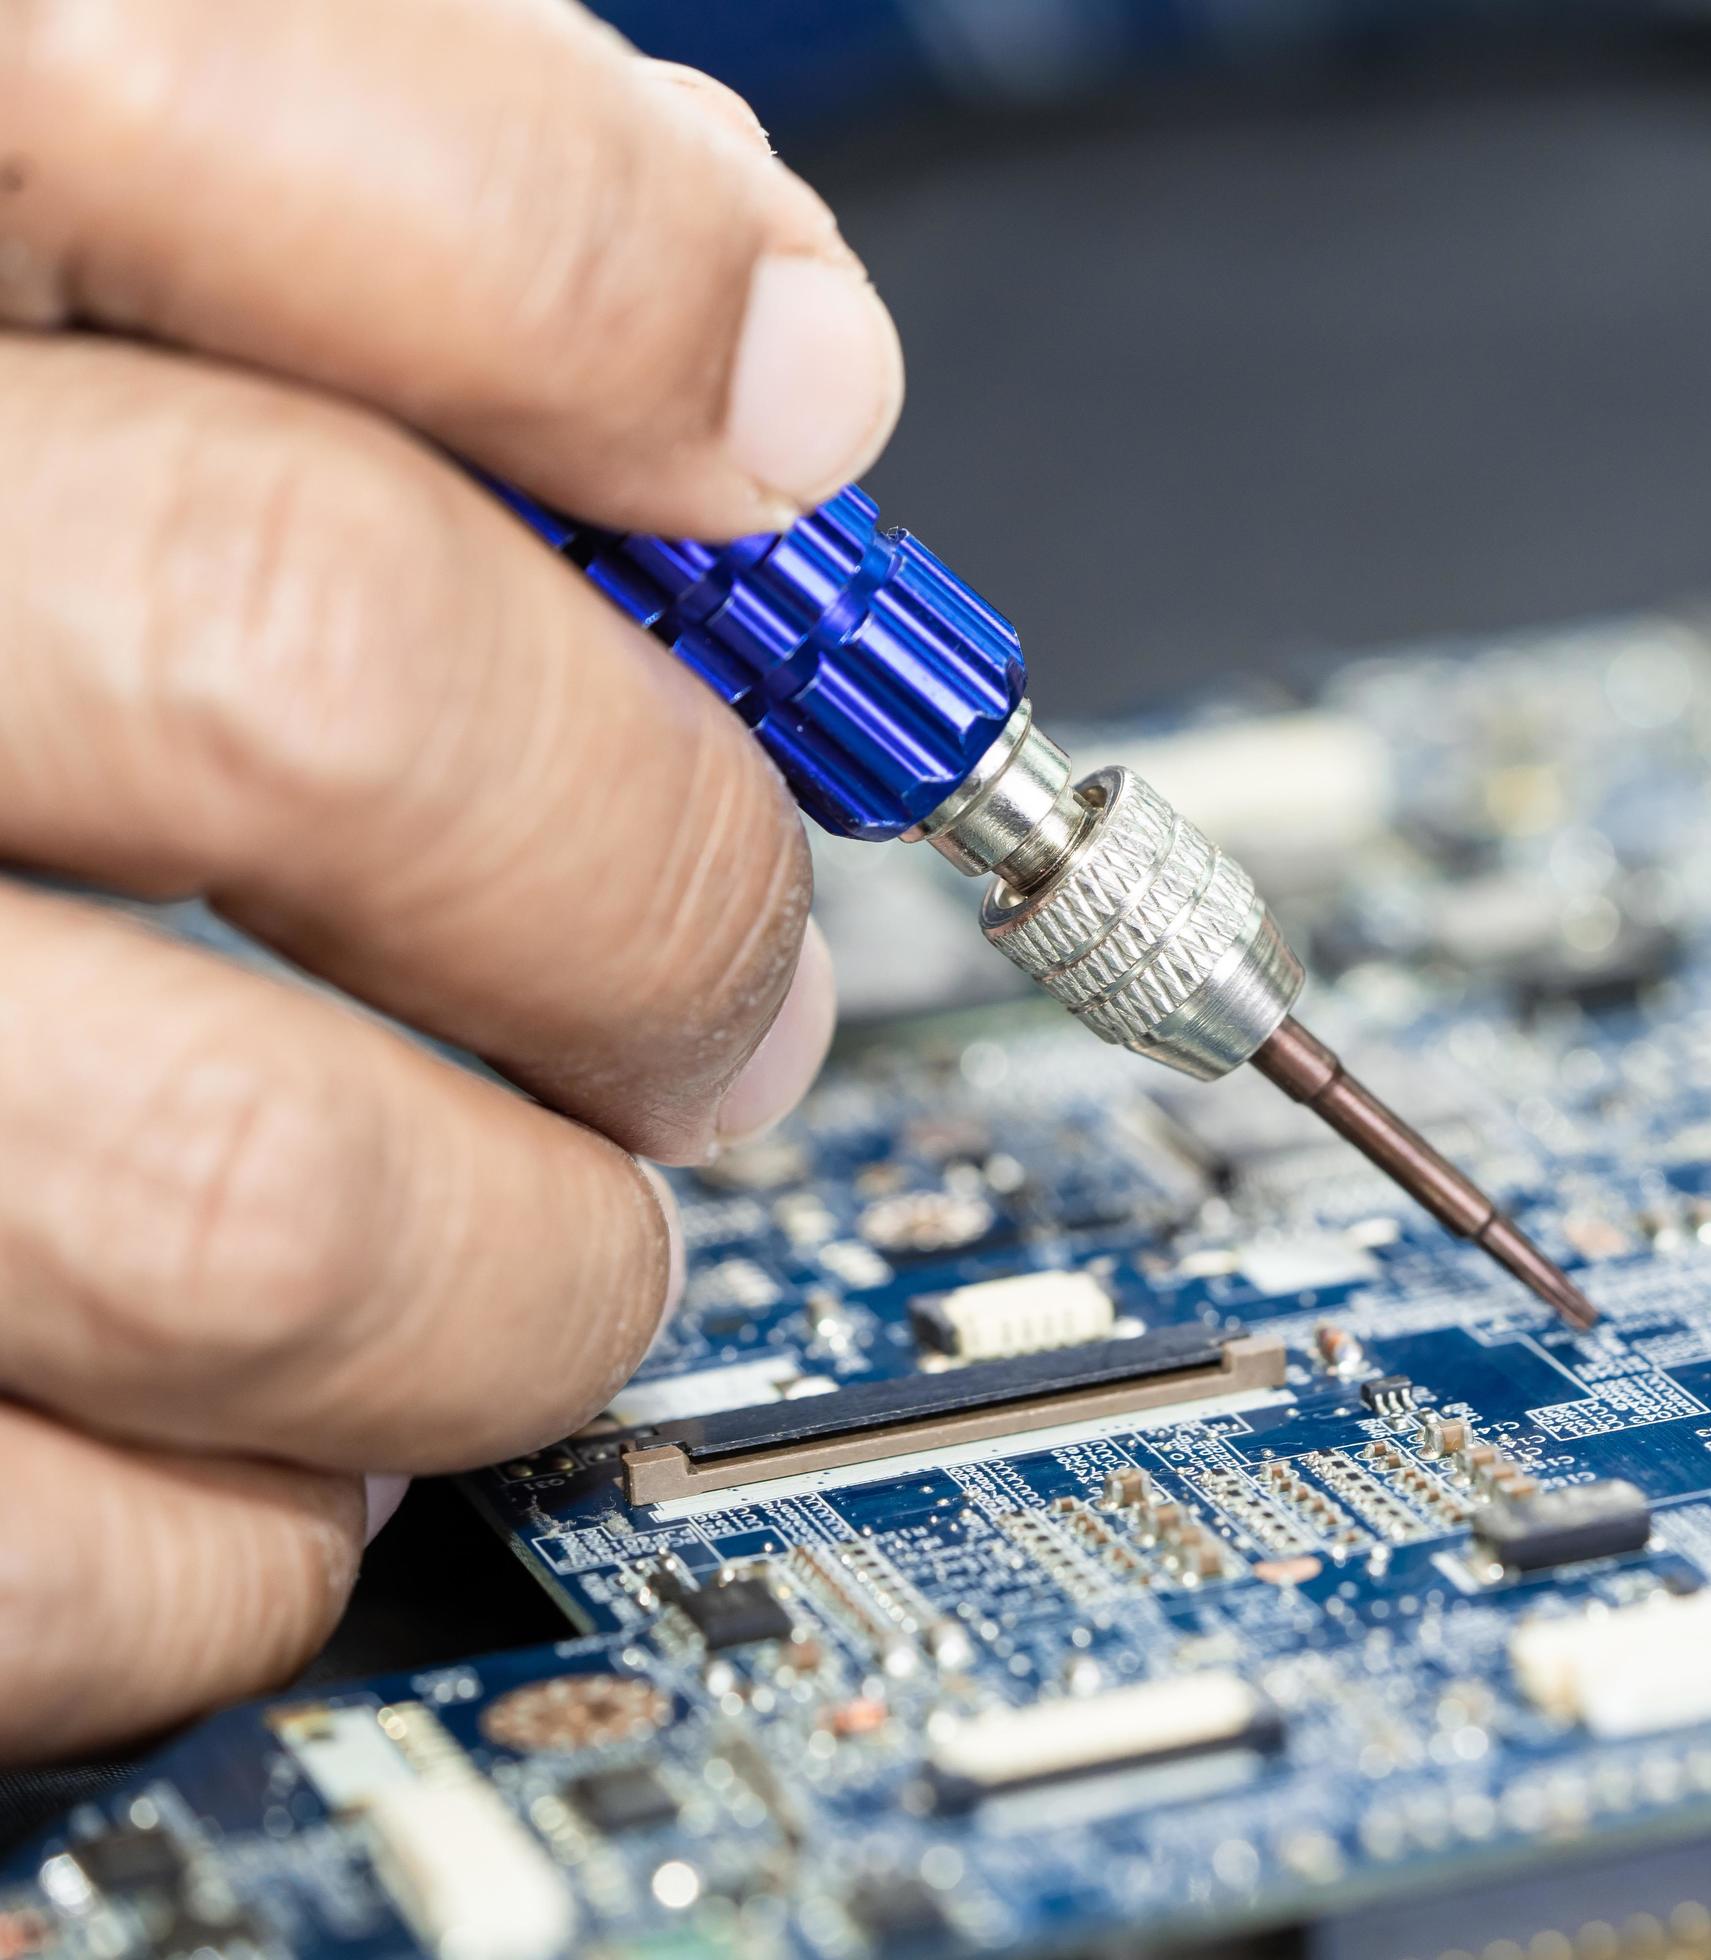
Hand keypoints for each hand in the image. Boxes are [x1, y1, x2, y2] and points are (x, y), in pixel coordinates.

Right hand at [0, 0, 897, 1756]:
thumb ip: (317, 142)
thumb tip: (753, 351)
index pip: (193, 98)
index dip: (601, 279)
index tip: (782, 425)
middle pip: (308, 674)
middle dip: (661, 864)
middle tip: (729, 970)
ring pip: (249, 1204)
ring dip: (537, 1250)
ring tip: (561, 1222)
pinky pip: (52, 1549)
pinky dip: (264, 1518)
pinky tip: (279, 1412)